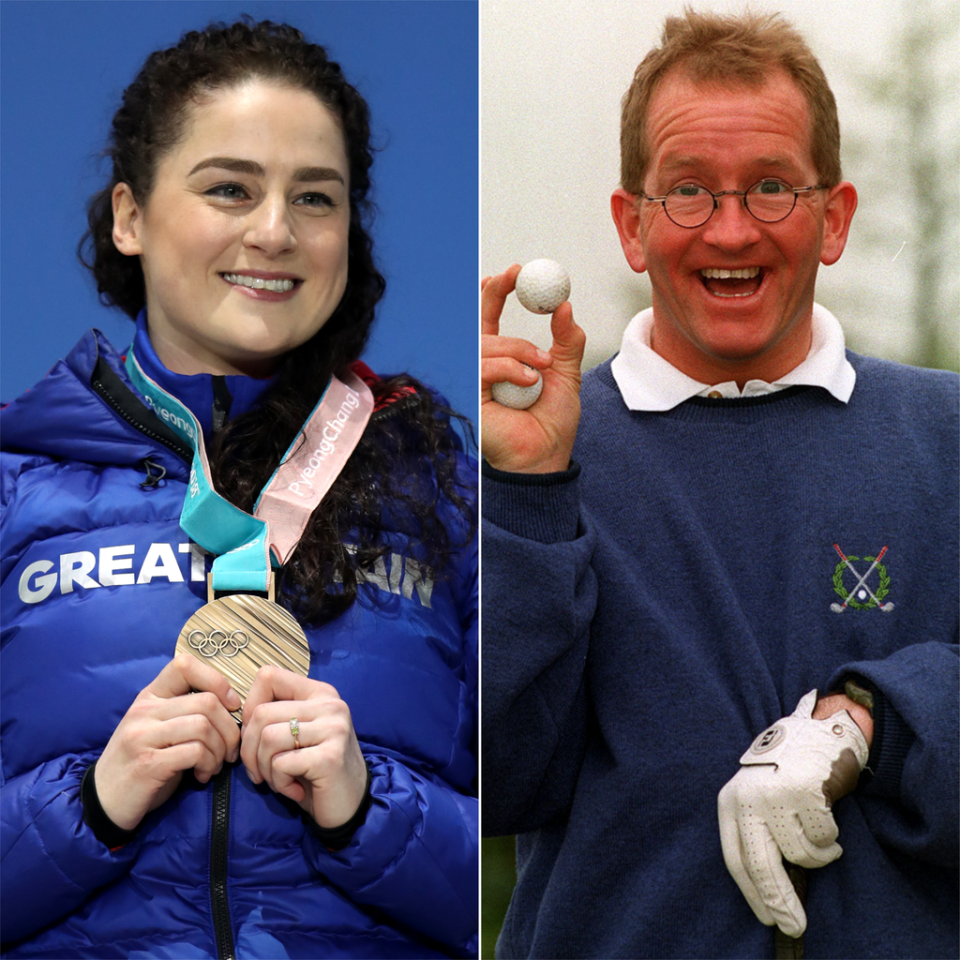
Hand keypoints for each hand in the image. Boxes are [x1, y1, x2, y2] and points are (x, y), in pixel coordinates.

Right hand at [95, 655, 241, 830]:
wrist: (103, 801)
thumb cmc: (142, 762)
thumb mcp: (159, 728)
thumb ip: (186, 712)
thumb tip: (233, 707)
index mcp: (150, 696)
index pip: (184, 665)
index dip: (217, 681)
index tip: (231, 705)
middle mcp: (144, 711)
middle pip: (206, 701)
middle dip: (229, 728)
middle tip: (229, 750)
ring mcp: (142, 736)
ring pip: (203, 726)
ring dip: (220, 749)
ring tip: (214, 765)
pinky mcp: (148, 763)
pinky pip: (195, 752)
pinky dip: (208, 764)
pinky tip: (202, 775)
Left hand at [240, 666, 367, 828]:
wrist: (350, 806)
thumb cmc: (316, 772)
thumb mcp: (297, 735)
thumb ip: (277, 717)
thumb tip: (238, 715)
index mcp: (320, 693)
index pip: (268, 677)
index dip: (249, 706)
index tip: (255, 735)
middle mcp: (330, 705)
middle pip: (261, 713)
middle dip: (250, 750)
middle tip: (262, 772)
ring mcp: (333, 729)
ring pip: (268, 738)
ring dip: (265, 768)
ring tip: (281, 781)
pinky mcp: (330, 757)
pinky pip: (281, 764)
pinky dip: (279, 783)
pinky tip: (295, 791)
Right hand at [481, 264, 584, 472]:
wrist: (546, 456)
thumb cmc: (551, 424)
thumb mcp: (567, 373)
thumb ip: (566, 340)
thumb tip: (565, 306)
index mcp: (502, 360)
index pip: (489, 317)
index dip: (496, 292)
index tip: (515, 273)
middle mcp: (484, 367)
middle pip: (480, 322)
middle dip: (497, 296)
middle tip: (517, 279)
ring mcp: (474, 381)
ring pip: (487, 344)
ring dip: (519, 349)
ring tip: (542, 368)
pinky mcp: (470, 396)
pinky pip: (485, 367)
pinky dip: (510, 369)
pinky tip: (529, 382)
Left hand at [717, 689, 868, 937]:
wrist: (815, 732)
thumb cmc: (786, 774)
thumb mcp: (758, 798)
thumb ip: (759, 833)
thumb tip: (771, 893)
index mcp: (730, 802)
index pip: (735, 858)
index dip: (752, 893)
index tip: (768, 919)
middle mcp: (748, 798)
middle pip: (761, 863)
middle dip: (779, 900)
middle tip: (794, 925)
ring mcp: (775, 793)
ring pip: (800, 853)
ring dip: (818, 855)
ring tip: (820, 835)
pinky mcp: (803, 789)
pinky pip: (823, 837)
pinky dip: (830, 837)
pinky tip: (826, 815)